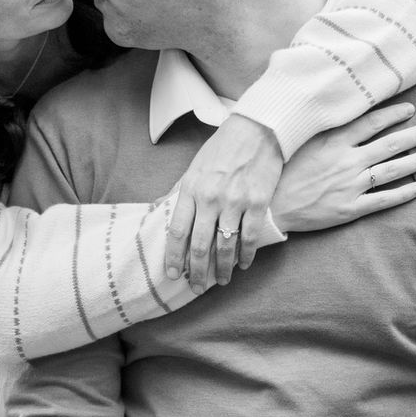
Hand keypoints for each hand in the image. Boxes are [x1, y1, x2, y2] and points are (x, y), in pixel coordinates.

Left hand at [167, 115, 283, 292]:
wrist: (258, 129)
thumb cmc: (222, 148)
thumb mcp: (193, 167)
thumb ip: (177, 191)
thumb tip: (156, 208)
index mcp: (191, 189)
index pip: (177, 231)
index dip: (173, 256)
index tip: (172, 274)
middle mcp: (211, 197)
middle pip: (200, 244)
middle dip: (197, 271)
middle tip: (196, 287)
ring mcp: (236, 201)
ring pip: (226, 245)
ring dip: (223, 268)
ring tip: (223, 281)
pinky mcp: (258, 202)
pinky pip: (251, 236)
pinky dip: (247, 254)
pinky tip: (244, 264)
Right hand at [271, 103, 415, 232]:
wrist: (269, 206)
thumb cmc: (281, 170)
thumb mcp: (300, 140)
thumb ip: (322, 127)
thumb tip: (339, 107)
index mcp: (333, 141)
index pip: (371, 122)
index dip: (394, 114)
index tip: (411, 108)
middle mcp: (346, 161)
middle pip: (390, 144)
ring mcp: (350, 186)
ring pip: (392, 170)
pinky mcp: (349, 209)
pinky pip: (382, 200)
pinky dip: (402, 194)